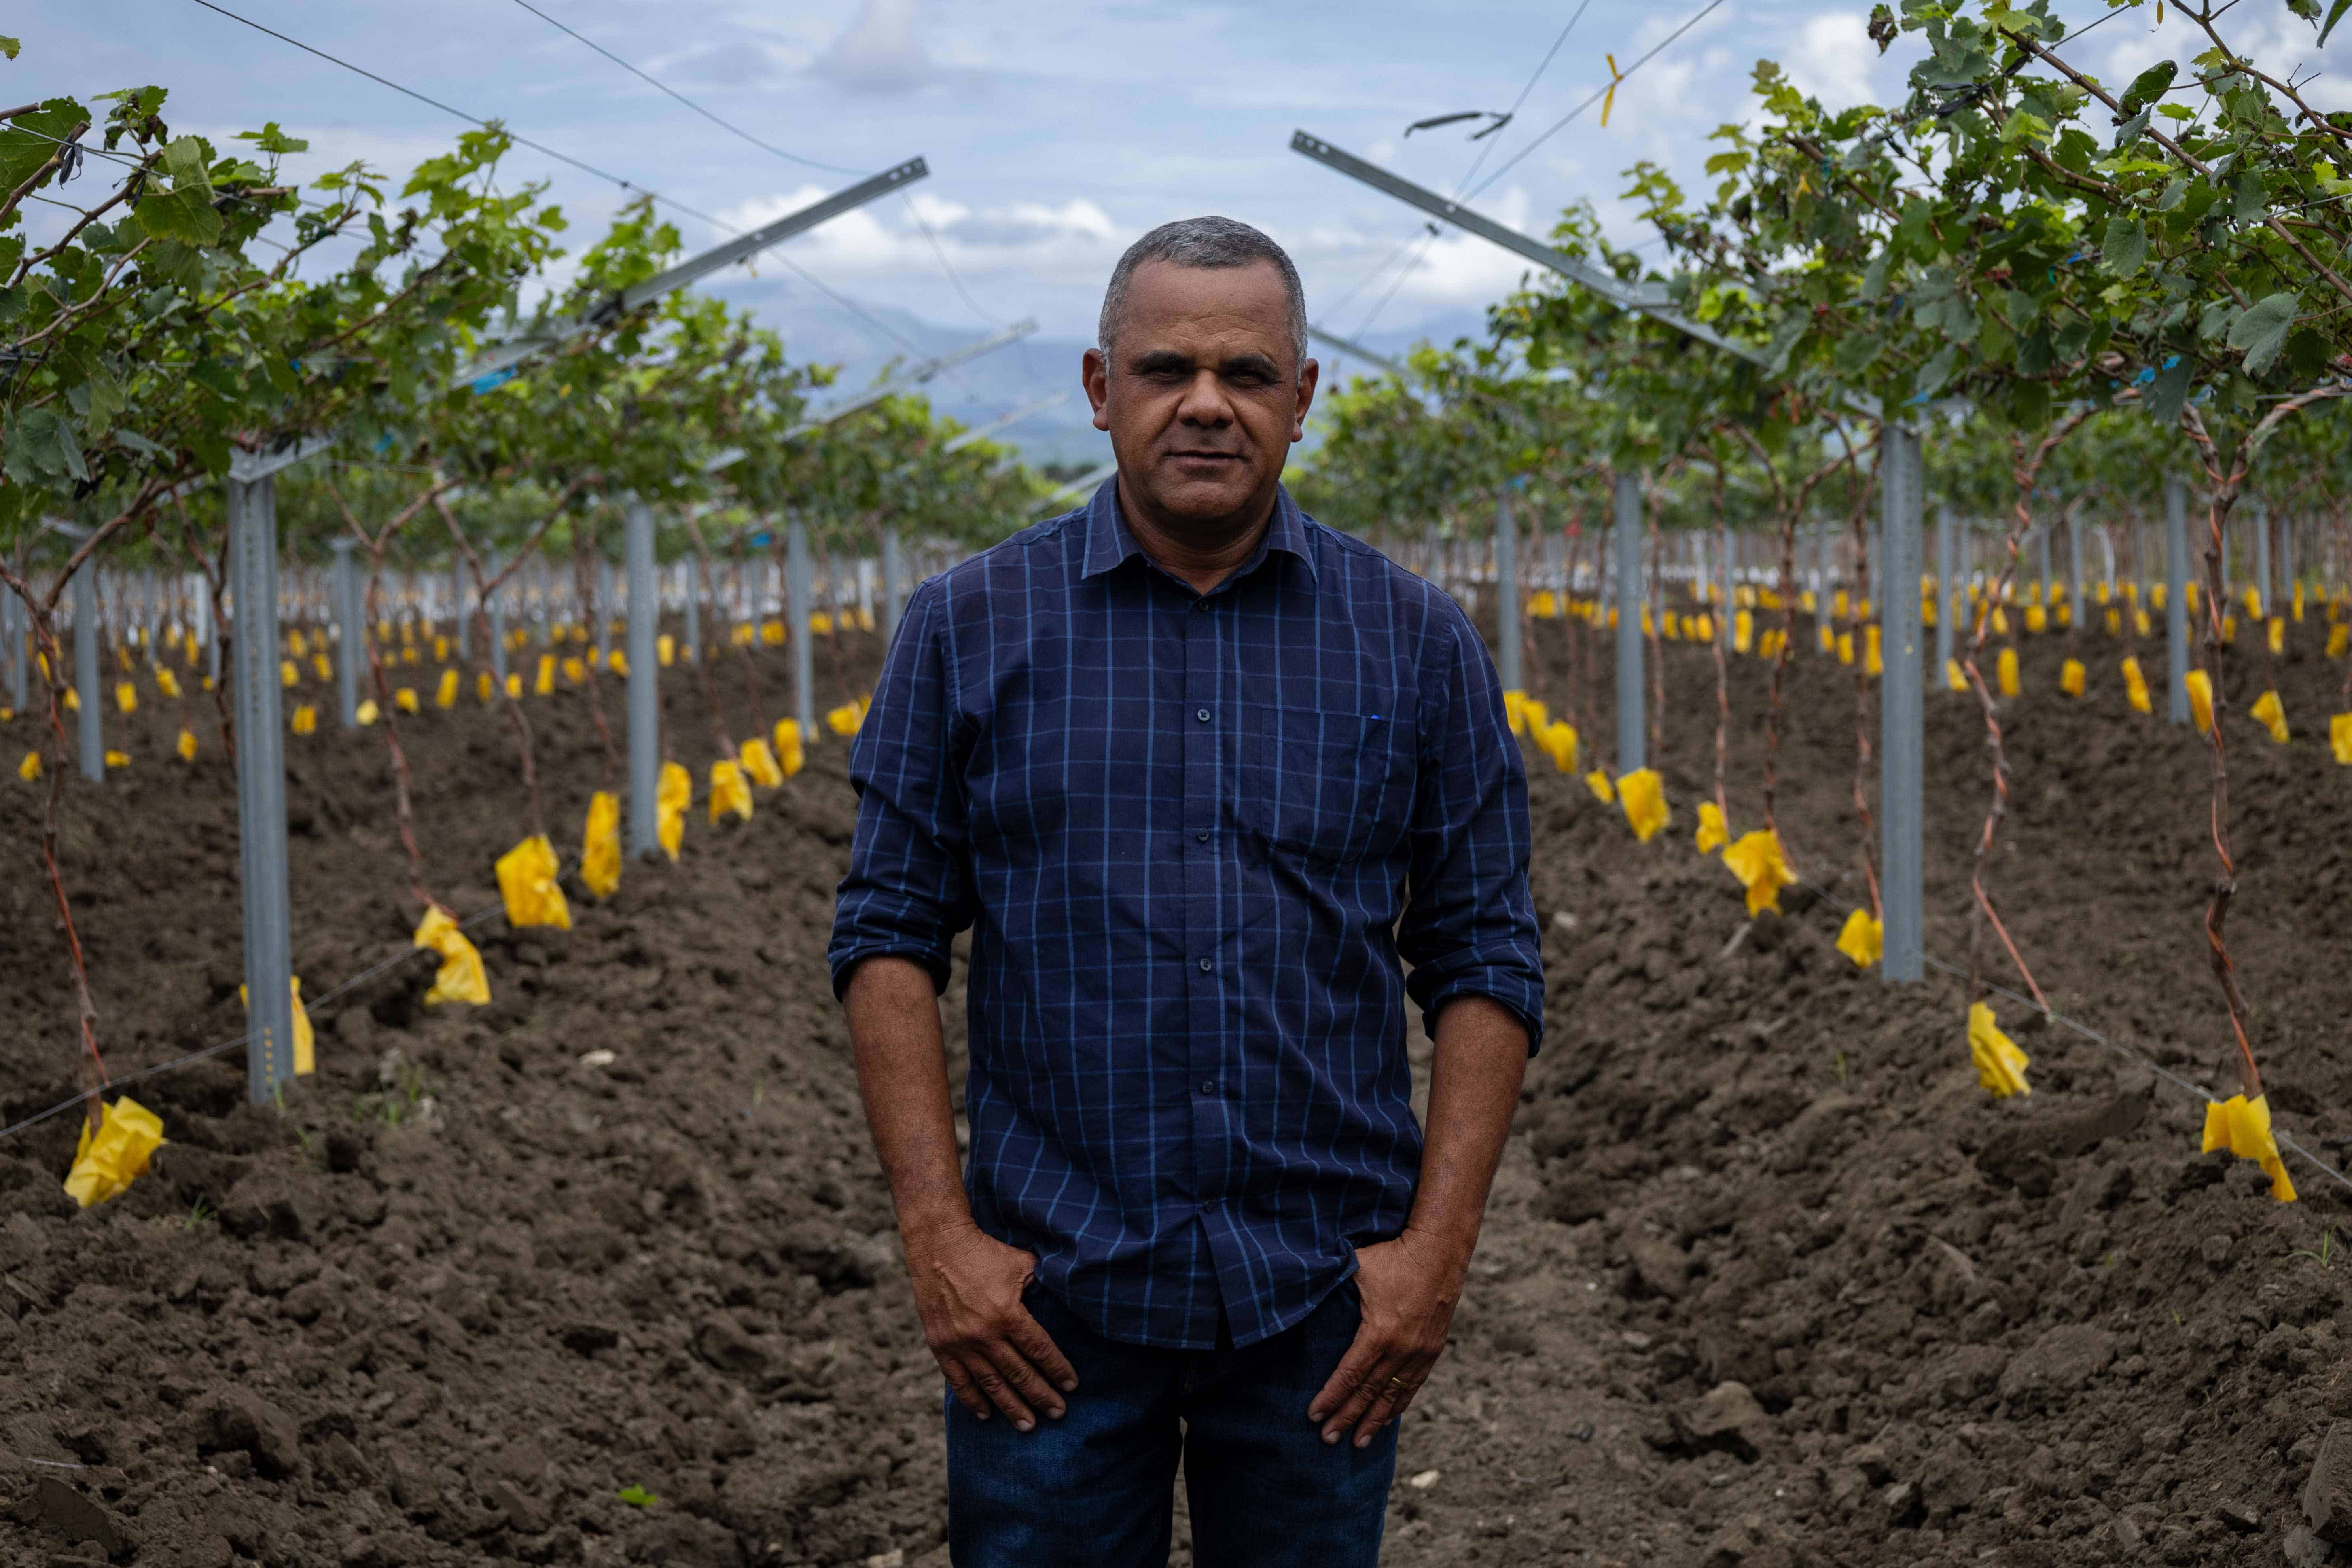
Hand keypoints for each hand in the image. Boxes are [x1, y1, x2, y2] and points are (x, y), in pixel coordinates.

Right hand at [903, 1222, 1076, 1432]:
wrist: (938, 1244)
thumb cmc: (985, 1252)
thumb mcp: (1021, 1263)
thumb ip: (1042, 1285)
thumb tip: (1065, 1296)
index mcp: (1008, 1314)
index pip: (1040, 1350)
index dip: (1058, 1370)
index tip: (1071, 1386)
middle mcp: (985, 1334)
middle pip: (1019, 1374)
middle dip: (1041, 1396)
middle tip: (1058, 1414)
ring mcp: (961, 1343)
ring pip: (991, 1384)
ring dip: (1012, 1407)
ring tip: (1029, 1426)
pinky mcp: (940, 1345)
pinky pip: (959, 1380)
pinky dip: (973, 1400)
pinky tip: (986, 1415)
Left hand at [1307, 1230, 1463, 1448]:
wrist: (1440, 1251)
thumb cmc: (1393, 1254)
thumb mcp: (1357, 1267)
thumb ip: (1331, 1285)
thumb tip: (1298, 1290)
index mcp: (1379, 1332)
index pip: (1349, 1375)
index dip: (1331, 1397)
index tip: (1313, 1416)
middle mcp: (1401, 1349)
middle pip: (1368, 1392)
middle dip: (1347, 1418)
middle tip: (1328, 1439)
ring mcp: (1419, 1352)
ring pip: (1393, 1395)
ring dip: (1374, 1420)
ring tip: (1358, 1443)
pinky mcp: (1432, 1349)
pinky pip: (1413, 1385)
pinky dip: (1398, 1404)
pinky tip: (1387, 1419)